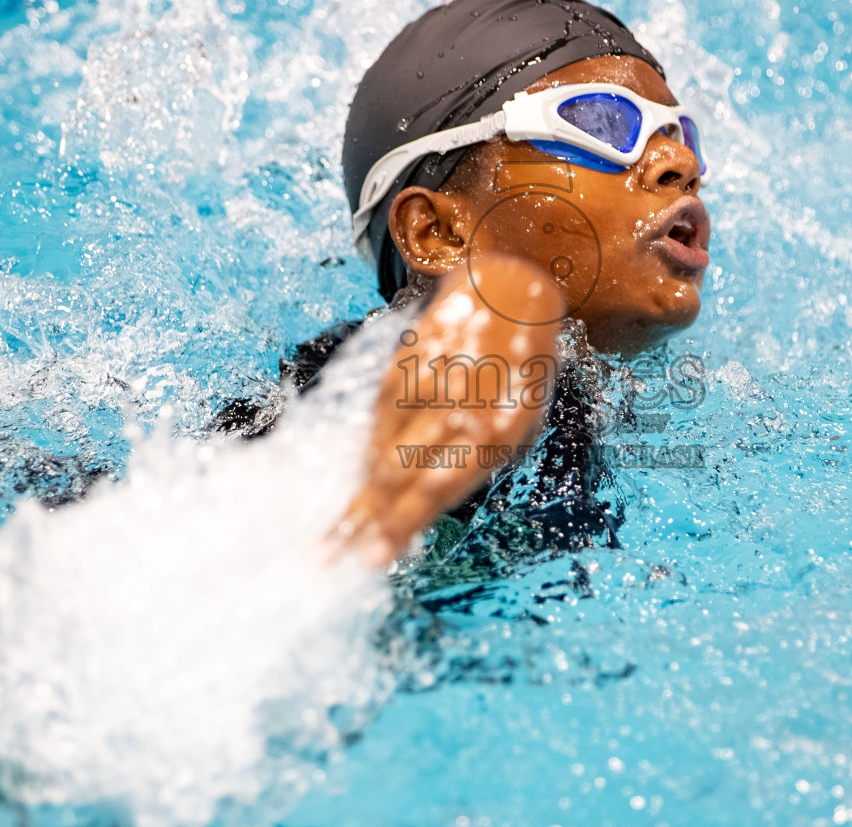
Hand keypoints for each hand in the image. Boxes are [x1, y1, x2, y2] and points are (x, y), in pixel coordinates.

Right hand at [334, 255, 563, 565]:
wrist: (511, 295)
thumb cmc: (515, 375)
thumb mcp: (515, 423)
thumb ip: (473, 463)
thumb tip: (427, 505)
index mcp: (497, 434)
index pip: (440, 489)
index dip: (404, 523)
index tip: (374, 558)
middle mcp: (462, 411)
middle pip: (406, 475)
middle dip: (372, 519)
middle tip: (338, 556)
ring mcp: (432, 386)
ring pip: (387, 446)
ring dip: (361, 490)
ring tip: (335, 532)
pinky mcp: (412, 362)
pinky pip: (383, 411)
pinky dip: (369, 446)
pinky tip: (358, 477)